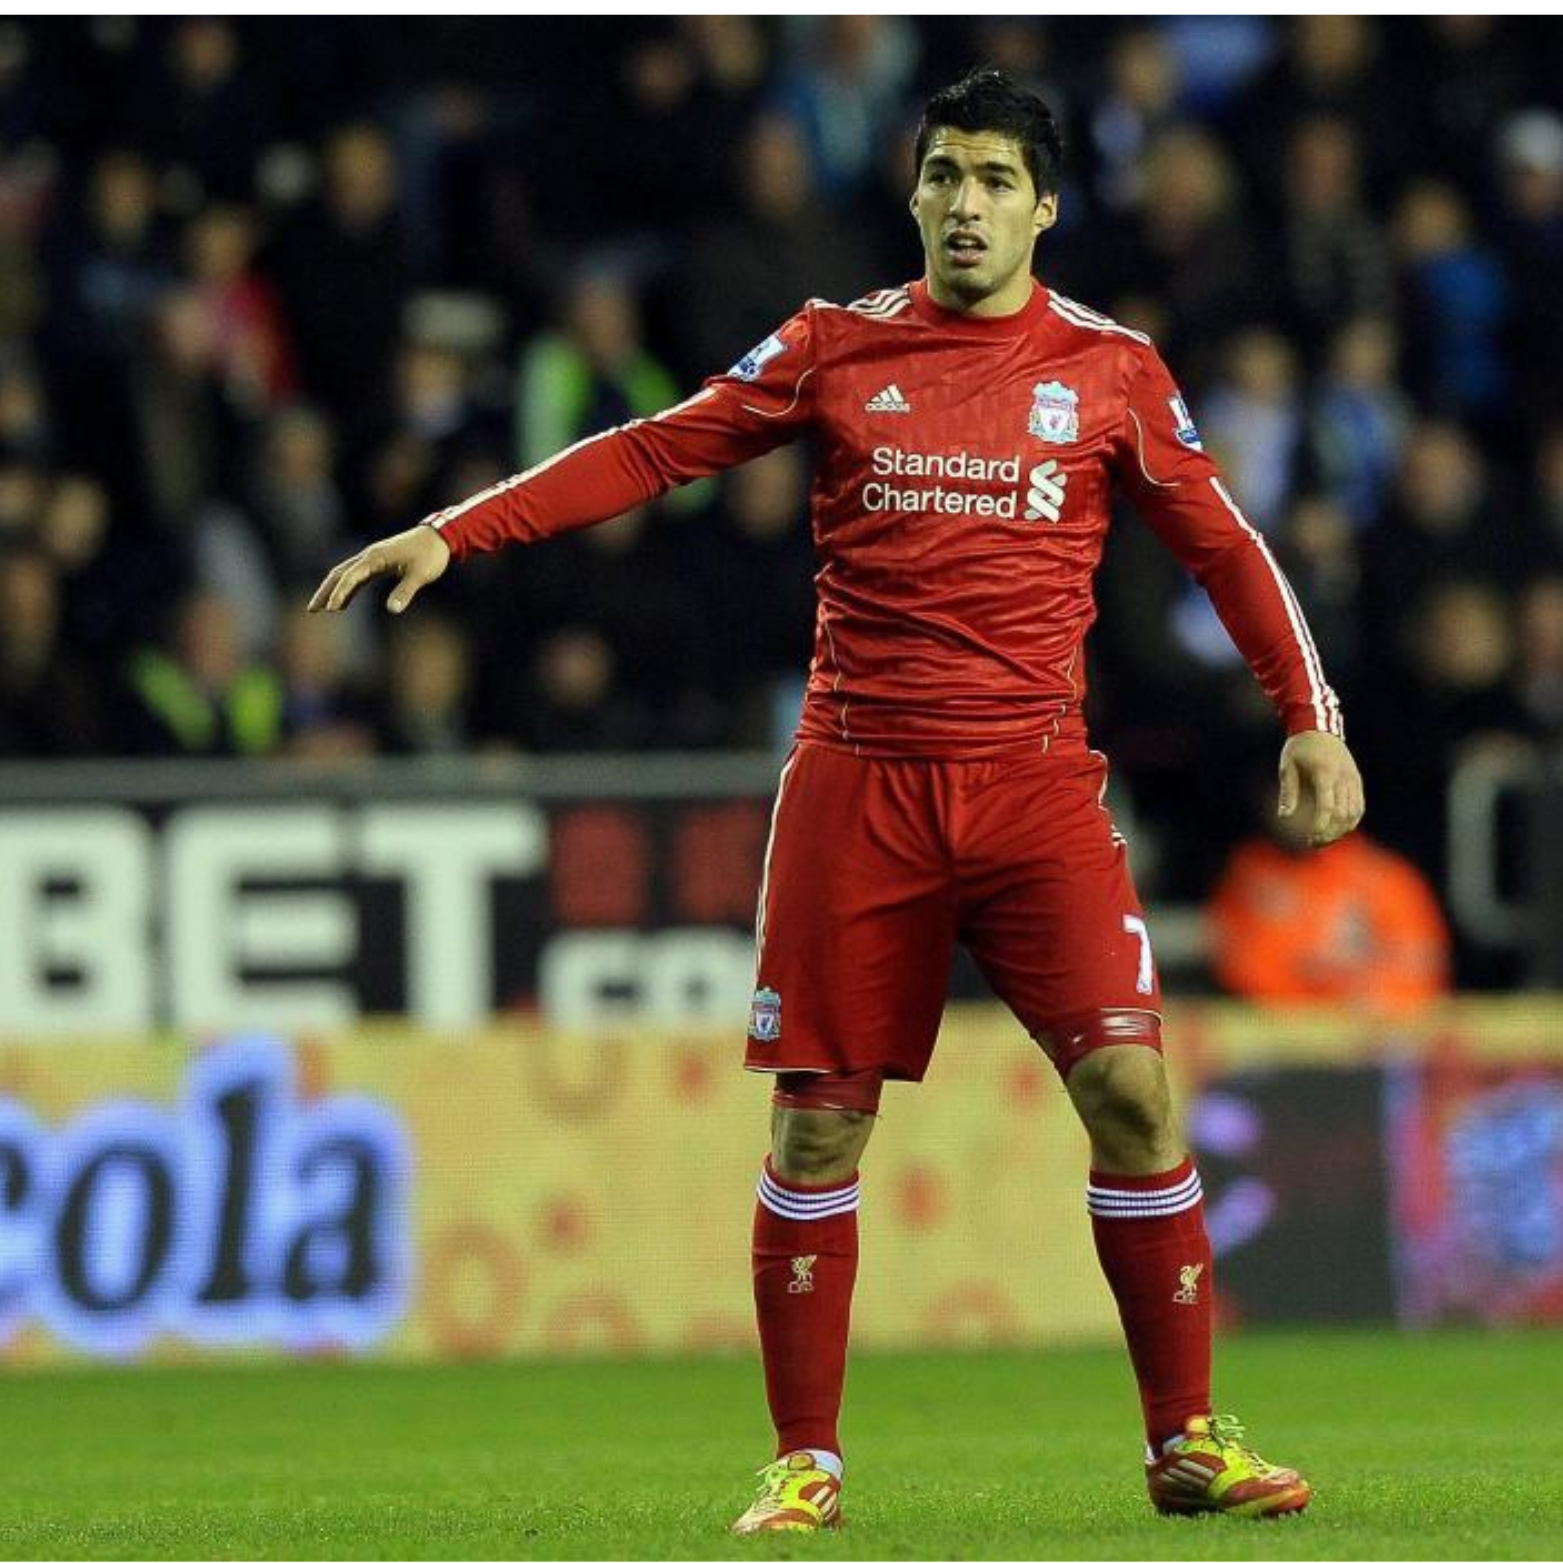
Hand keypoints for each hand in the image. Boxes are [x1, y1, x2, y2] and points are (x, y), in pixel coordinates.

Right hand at [308, 525, 450, 614]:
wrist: (439, 537)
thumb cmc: (431, 555)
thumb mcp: (420, 575)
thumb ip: (405, 591)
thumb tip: (393, 610)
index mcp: (375, 557)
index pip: (350, 576)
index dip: (340, 593)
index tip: (331, 609)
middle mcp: (369, 556)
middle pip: (339, 573)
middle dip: (325, 591)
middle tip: (311, 609)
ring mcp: (372, 559)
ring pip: (345, 574)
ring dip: (333, 590)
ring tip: (322, 609)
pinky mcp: (379, 563)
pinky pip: (357, 577)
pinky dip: (348, 589)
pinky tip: (344, 603)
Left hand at [1278, 731, 1365, 847]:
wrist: (1319, 727)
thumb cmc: (1299, 748)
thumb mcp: (1287, 767)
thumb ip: (1288, 792)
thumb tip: (1284, 816)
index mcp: (1324, 774)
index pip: (1327, 807)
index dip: (1320, 826)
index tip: (1309, 838)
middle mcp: (1343, 778)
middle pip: (1343, 814)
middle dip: (1330, 833)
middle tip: (1313, 844)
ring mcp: (1352, 779)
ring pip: (1354, 813)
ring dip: (1341, 831)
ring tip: (1324, 839)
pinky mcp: (1356, 781)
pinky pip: (1359, 806)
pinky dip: (1351, 821)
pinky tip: (1338, 829)